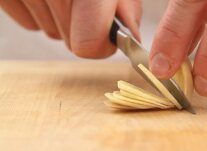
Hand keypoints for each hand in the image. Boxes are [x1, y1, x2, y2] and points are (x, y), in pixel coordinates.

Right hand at [0, 0, 141, 57]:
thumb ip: (127, 7)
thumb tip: (130, 36)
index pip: (89, 44)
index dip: (103, 44)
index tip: (110, 34)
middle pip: (72, 43)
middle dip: (84, 27)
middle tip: (87, 1)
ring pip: (52, 32)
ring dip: (63, 19)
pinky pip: (30, 23)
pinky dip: (42, 12)